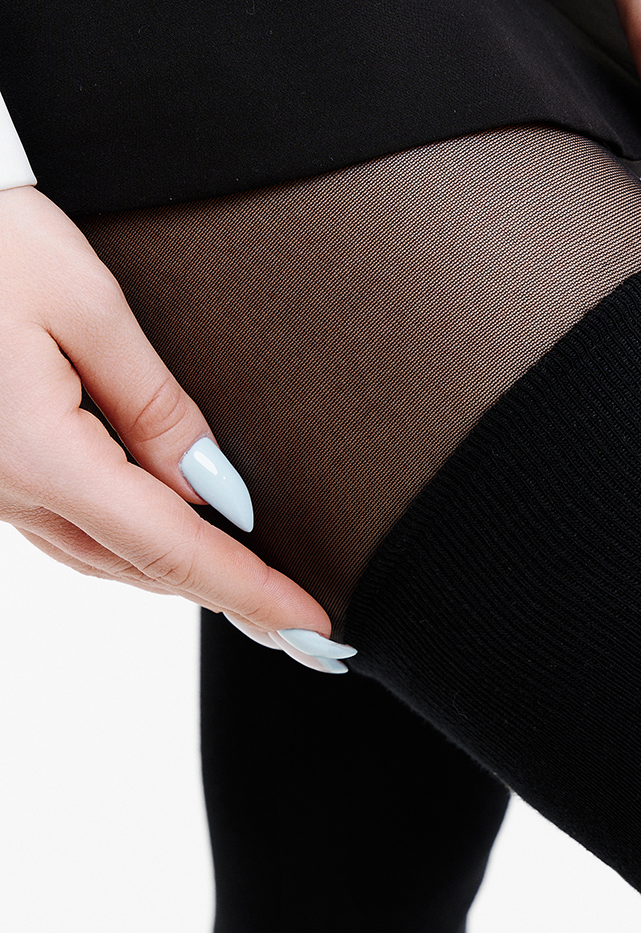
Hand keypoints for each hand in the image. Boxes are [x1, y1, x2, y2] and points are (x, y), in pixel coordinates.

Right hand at [0, 182, 351, 668]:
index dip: (254, 595)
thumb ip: (156, 402)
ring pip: (112, 557)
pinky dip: (141, 546)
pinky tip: (174, 537)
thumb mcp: (81, 300)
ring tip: (261, 598)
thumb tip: (215, 489)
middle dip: (234, 601)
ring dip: (188, 579)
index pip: (176, 552)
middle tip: (310, 630)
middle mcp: (14, 491)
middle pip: (148, 568)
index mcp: (43, 458)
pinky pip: (78, 528)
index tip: (319, 632)